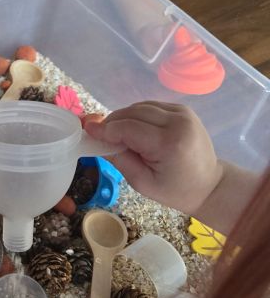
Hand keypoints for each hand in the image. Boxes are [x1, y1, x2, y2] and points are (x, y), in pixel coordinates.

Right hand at [83, 102, 222, 215]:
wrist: (210, 185)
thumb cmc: (175, 191)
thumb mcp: (142, 183)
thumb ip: (119, 158)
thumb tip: (98, 139)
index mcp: (169, 142)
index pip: (128, 128)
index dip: (105, 129)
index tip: (87, 130)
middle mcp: (178, 121)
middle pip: (133, 113)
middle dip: (112, 122)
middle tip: (98, 134)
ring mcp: (182, 112)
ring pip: (140, 106)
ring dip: (124, 117)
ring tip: (115, 133)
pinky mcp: (182, 110)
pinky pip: (151, 107)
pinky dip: (137, 115)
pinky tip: (133, 129)